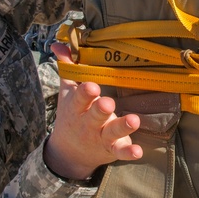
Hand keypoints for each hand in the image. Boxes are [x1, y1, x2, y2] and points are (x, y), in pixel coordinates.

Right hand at [43, 44, 141, 180]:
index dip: (85, 93)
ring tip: (133, 120)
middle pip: (95, 115)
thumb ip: (67, 68)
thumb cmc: (73, 115)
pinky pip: (121, 152)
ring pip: (112, 132)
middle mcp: (89, 123)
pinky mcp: (112, 149)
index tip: (92, 86)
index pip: (79, 98)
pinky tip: (138, 151)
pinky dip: (129, 152)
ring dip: (122, 127)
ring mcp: (101, 137)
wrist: (69, 152)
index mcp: (77, 108)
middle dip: (100, 109)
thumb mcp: (67, 93)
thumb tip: (59, 44)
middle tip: (108, 103)